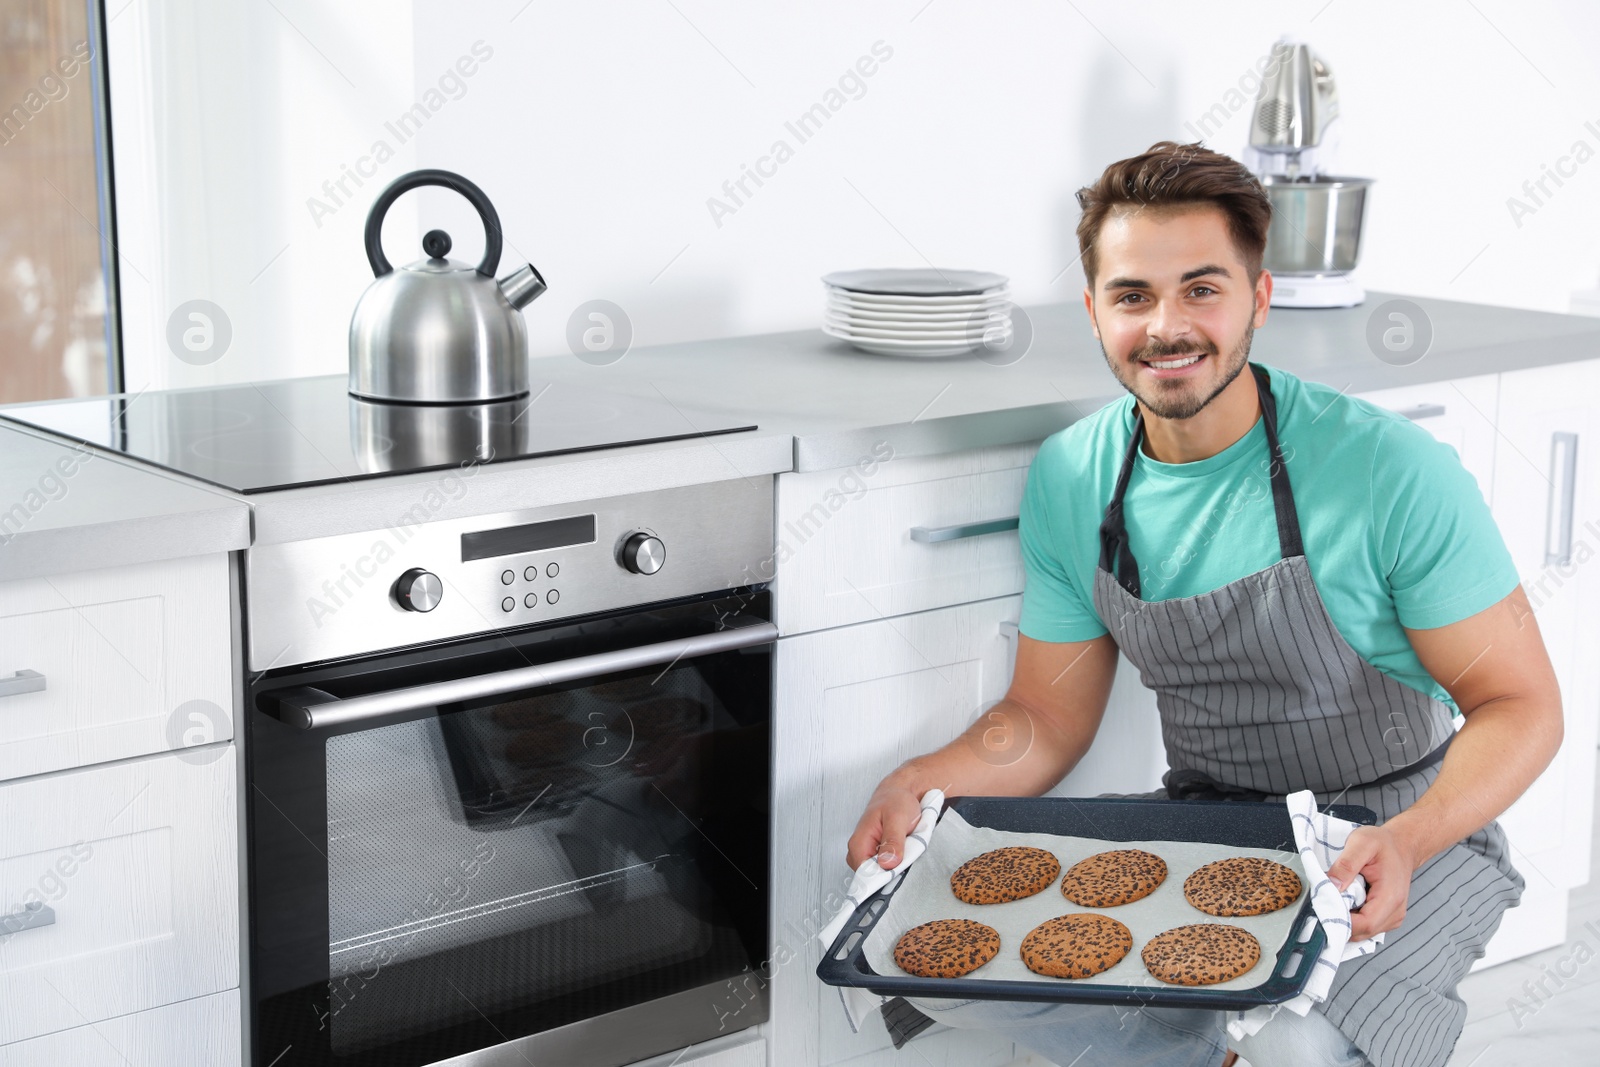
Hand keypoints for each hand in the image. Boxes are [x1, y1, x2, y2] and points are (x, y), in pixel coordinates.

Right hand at [846, 780, 923, 871]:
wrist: (901, 792)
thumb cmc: (895, 800)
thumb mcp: (897, 817)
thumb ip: (892, 840)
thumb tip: (887, 863)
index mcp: (859, 843)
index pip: (864, 875)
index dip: (883, 878)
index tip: (898, 872)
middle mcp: (860, 851)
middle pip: (874, 877)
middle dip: (894, 871)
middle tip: (907, 854)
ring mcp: (869, 854)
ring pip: (884, 874)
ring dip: (899, 866)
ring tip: (908, 846)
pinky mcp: (879, 856)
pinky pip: (890, 868)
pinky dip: (901, 862)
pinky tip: (907, 849)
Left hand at [1325, 825, 1416, 940]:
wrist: (1400, 846)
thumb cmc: (1383, 844)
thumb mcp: (1361, 843)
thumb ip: (1346, 864)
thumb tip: (1331, 885)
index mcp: (1390, 896)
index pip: (1365, 924)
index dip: (1341, 922)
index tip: (1322, 910)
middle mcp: (1395, 912)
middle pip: (1362, 932)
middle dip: (1340, 922)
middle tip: (1323, 904)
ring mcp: (1392, 917)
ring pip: (1363, 933)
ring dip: (1345, 921)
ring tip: (1335, 901)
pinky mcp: (1386, 918)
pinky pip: (1366, 928)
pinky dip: (1352, 920)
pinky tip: (1345, 904)